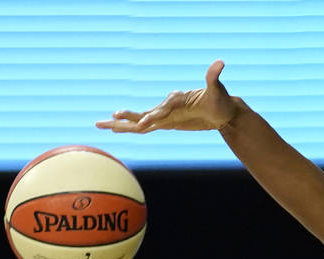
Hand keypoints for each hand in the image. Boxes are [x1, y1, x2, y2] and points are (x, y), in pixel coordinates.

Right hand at [96, 61, 237, 133]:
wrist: (222, 110)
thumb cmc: (220, 101)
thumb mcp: (217, 91)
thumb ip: (213, 78)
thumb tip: (220, 63)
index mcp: (176, 100)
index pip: (162, 109)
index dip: (154, 116)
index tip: (144, 123)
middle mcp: (167, 107)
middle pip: (144, 114)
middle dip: (127, 117)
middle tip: (111, 117)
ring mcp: (165, 116)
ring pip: (140, 121)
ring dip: (122, 124)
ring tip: (101, 125)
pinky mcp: (167, 123)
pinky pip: (146, 128)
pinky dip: (132, 128)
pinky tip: (118, 130)